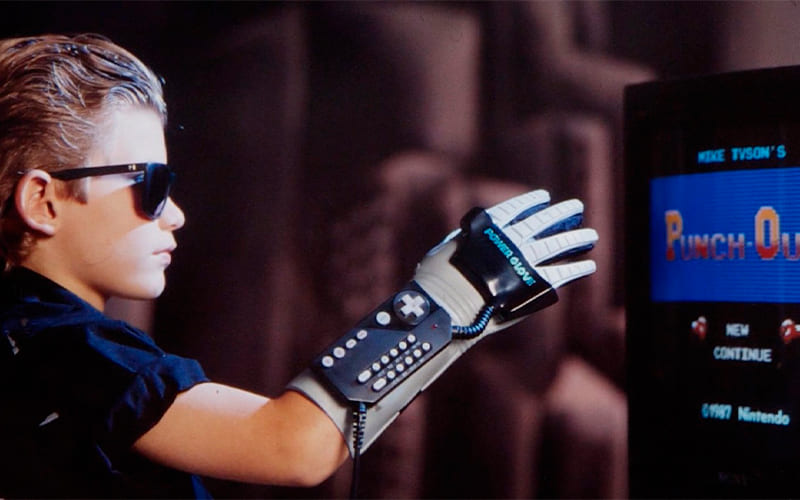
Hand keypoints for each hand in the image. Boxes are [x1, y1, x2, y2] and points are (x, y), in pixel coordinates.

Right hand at [414, 189, 597, 336]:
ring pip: (557, 245)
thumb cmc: (438, 279)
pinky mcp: (534, 285)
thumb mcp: (445, 249)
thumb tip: (464, 238)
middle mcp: (511, 240)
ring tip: (591, 236)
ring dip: (576, 239)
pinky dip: (576, 268)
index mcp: (489, 228)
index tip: (544, 197)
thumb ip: (462, 241)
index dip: (530, 202)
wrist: (448, 304)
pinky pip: (561, 274)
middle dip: (561, 214)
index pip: (515, 209)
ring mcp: (524, 261)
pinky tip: (588, 265)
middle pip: (542, 223)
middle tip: (577, 206)